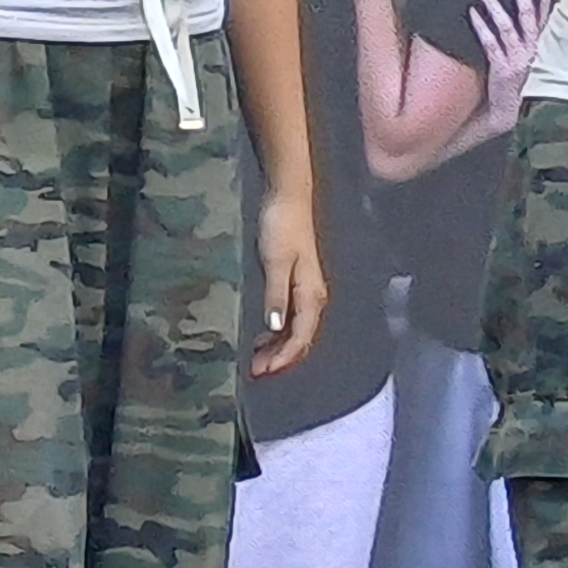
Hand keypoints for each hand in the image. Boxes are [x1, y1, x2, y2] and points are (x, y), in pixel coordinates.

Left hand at [250, 188, 326, 376]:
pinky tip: (262, 336)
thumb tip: (276, 328)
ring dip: (277, 347)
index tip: (263, 370)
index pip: (301, 336)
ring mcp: (305, 290)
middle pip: (301, 338)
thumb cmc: (282, 226)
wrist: (288, 197)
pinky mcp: (295, 282)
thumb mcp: (276, 262)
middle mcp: (313, 296)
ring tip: (255, 359)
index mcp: (311, 293)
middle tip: (255, 371)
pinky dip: (277, 332)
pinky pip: (290, 317)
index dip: (284, 357)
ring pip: (295, 330)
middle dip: (280, 358)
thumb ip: (276, 296)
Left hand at [469, 0, 554, 136]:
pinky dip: (481, 28)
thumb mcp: (522, 46)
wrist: (505, 108)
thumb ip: (520, 25)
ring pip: (507, 26)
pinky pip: (491, 45)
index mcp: (538, 38)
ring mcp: (518, 58)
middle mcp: (532, 46)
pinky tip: (471, 13)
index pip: (545, 5)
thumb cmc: (510, 70)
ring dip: (493, 4)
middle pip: (529, 11)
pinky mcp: (503, 69)